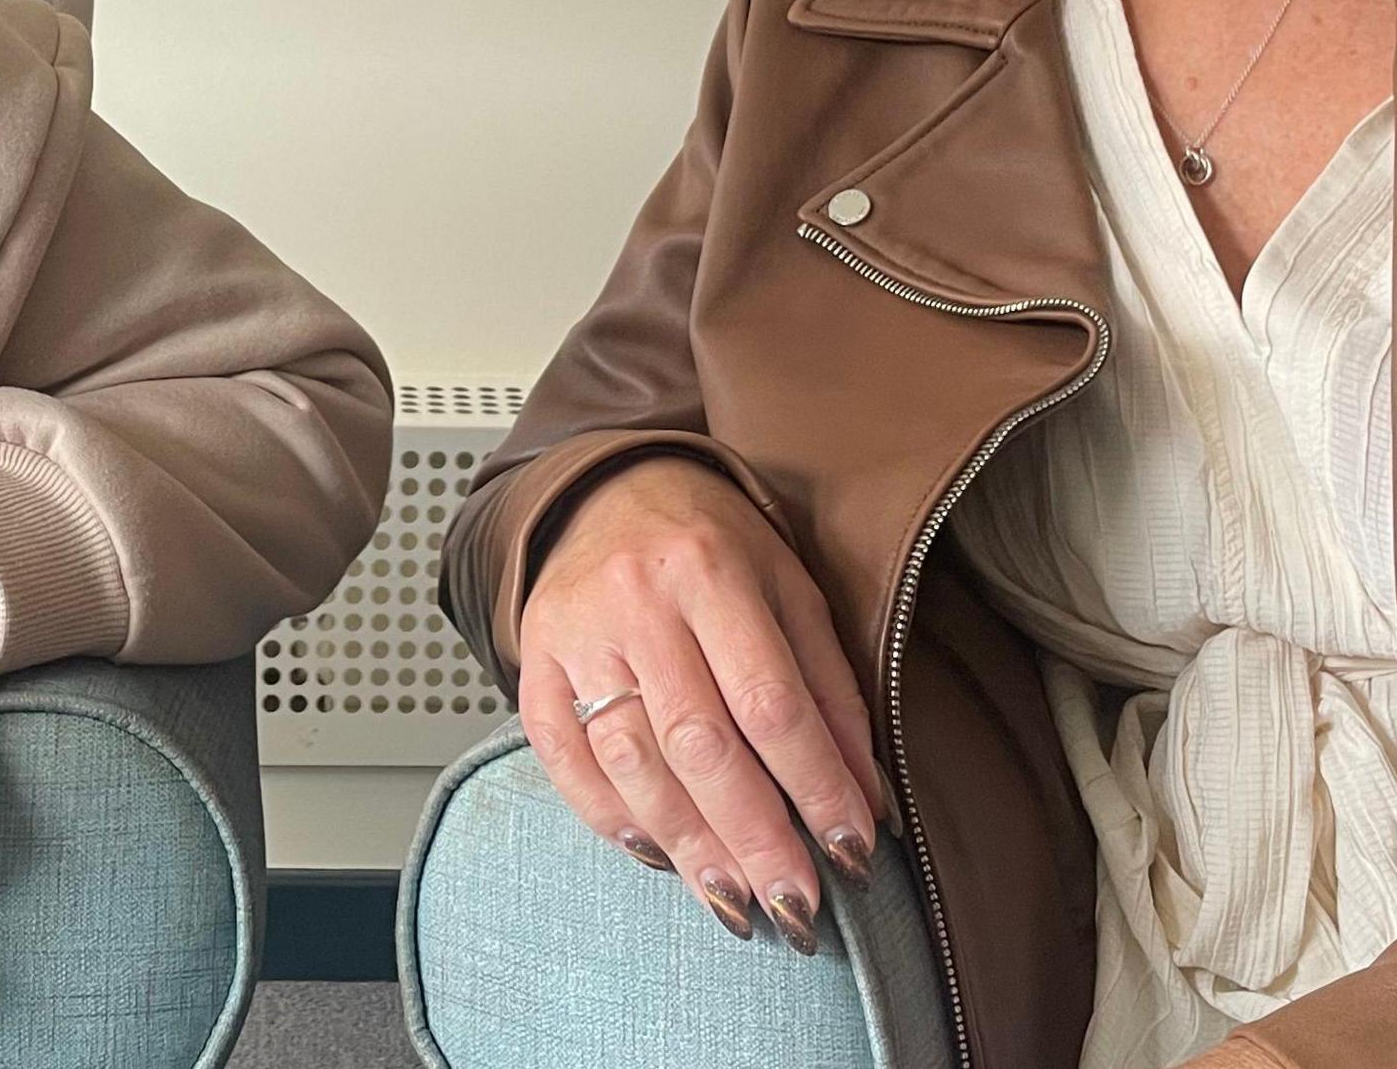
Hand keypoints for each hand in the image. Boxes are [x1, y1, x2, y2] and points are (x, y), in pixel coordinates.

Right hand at [513, 456, 888, 956]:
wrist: (609, 490)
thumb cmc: (713, 542)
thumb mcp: (790, 589)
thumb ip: (828, 689)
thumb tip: (864, 800)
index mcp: (713, 569)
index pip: (771, 702)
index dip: (815, 786)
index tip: (851, 851)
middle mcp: (637, 600)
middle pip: (699, 744)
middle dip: (755, 838)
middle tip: (796, 906)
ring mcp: (575, 633)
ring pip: (629, 761)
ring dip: (688, 845)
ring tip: (735, 901)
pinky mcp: (533, 660)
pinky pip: (561, 757)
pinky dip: (608, 816)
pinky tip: (657, 851)